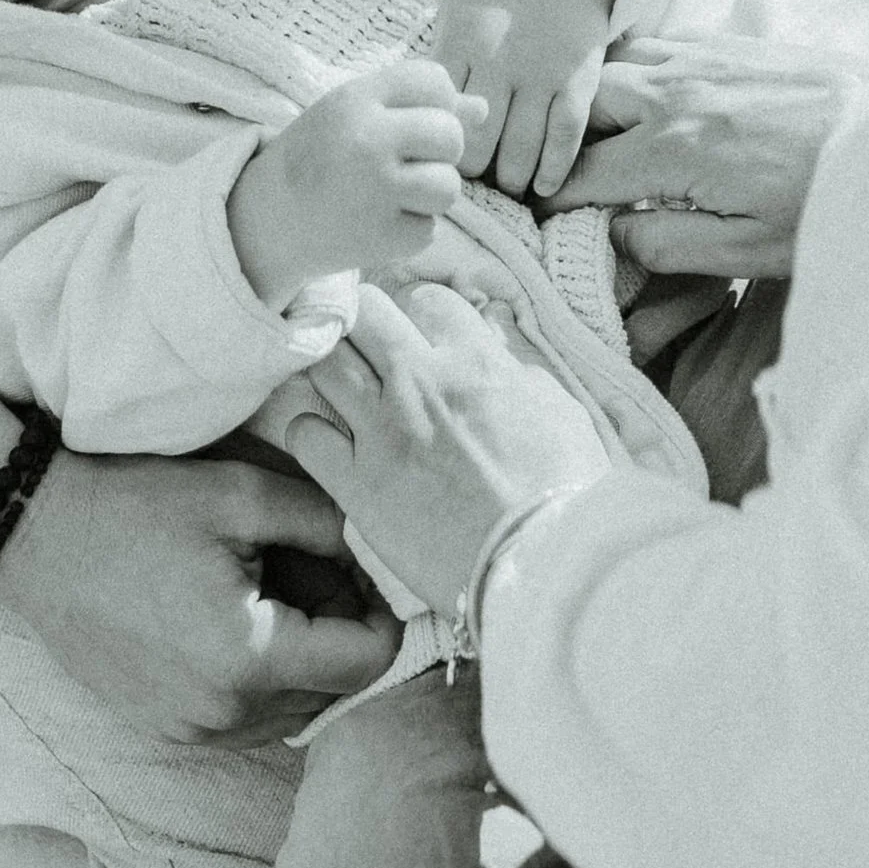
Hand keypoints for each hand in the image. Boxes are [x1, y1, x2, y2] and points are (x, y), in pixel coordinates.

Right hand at [0, 447, 396, 743]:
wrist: (34, 537)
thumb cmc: (135, 509)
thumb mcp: (243, 495)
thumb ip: (329, 524)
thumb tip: (380, 549)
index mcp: (249, 658)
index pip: (368, 662)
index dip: (384, 614)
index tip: (364, 572)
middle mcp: (225, 712)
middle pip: (333, 689)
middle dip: (339, 632)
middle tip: (312, 569)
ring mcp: (192, 730)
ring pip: (292, 707)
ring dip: (300, 658)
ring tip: (266, 591)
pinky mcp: (167, 729)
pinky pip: (247, 715)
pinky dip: (258, 674)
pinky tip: (228, 619)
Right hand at [229, 61, 480, 303]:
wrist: (267, 219)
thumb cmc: (321, 157)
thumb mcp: (356, 115)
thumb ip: (417, 106)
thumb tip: (483, 109)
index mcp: (356, 99)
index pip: (433, 80)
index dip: (436, 102)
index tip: (412, 122)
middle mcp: (367, 139)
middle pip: (451, 135)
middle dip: (442, 152)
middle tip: (409, 163)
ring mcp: (375, 191)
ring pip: (449, 187)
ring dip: (430, 196)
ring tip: (394, 195)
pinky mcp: (382, 237)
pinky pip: (430, 229)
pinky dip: (410, 230)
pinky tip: (377, 222)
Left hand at [274, 282, 610, 618]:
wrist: (539, 566)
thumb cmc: (565, 495)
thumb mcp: (562, 413)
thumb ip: (522, 371)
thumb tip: (497, 343)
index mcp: (476, 362)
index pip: (429, 301)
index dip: (425, 316)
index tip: (426, 338)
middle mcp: (421, 383)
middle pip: (365, 313)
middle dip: (364, 322)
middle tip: (369, 348)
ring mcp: (382, 430)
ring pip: (325, 362)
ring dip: (328, 367)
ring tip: (339, 387)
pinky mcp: (356, 482)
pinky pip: (303, 433)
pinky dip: (307, 431)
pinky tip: (325, 441)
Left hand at [430, 0, 629, 199]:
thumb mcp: (456, 14)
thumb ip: (443, 63)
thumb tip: (423, 118)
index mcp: (461, 43)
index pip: (437, 115)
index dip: (434, 147)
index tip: (435, 161)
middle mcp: (500, 60)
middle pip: (476, 143)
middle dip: (471, 174)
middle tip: (470, 187)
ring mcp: (542, 71)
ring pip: (521, 149)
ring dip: (511, 180)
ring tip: (504, 191)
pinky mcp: (578, 79)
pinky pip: (564, 136)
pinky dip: (552, 169)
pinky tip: (542, 188)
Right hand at [545, 32, 868, 276]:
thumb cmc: (824, 204)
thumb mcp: (747, 250)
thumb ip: (665, 244)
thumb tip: (608, 236)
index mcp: (674, 150)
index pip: (579, 174)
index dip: (550, 201)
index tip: (540, 221)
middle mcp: (676, 93)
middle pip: (583, 105)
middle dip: (563, 141)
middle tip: (565, 175)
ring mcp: (701, 59)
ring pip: (613, 65)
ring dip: (595, 101)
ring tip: (598, 139)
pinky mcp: (729, 43)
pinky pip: (656, 43)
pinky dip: (634, 70)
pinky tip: (645, 100)